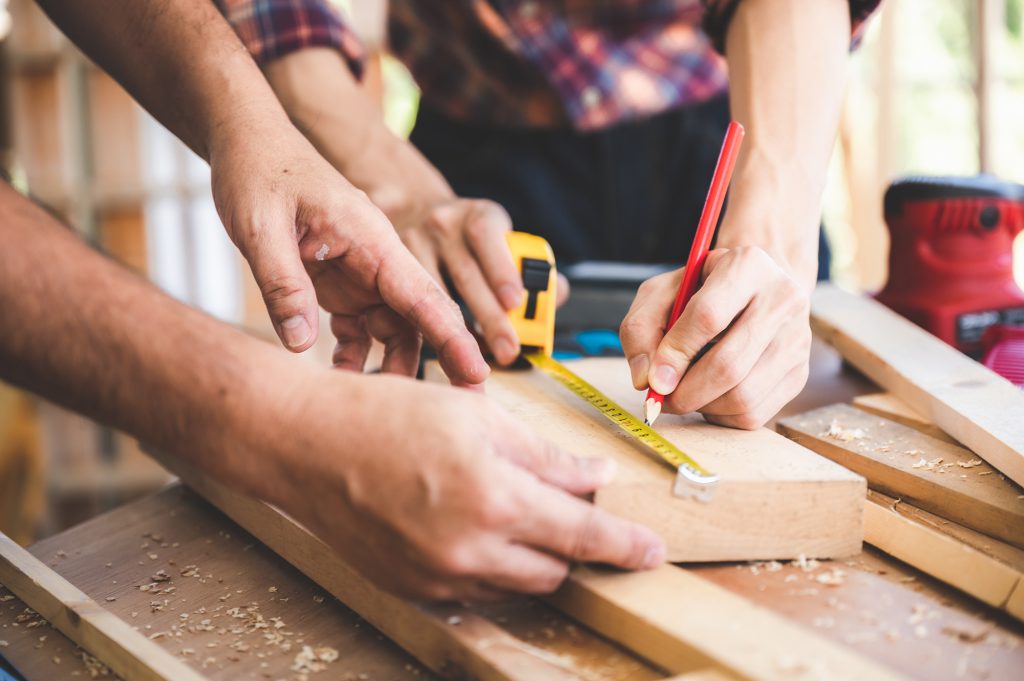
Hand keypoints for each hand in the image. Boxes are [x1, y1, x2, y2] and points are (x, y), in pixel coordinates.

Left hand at [208, 123, 487, 384]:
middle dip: (436, 361)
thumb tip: (303, 345)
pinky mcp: (340, 282)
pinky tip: (340, 374)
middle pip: (417, 318)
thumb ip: (283, 285)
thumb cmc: (258, 172)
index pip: (422, 295)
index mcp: (372, 238)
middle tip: (449, 408)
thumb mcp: (260, 228)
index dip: (451, 337)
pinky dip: (354, 354)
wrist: (248, 145)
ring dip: (387, 365)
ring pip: (391, 328)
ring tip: (374, 403)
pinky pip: (359, 327)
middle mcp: (376, 258)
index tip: (478, 372)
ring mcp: (360, 272)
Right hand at [259, 370, 664, 600]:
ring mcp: (438, 576)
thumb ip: (545, 454)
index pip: (583, 536)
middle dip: (571, 542)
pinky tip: (468, 523)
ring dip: (531, 554)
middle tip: (562, 505)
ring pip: (516, 583)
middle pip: (555, 569)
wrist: (305, 443)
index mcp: (494, 499)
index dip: (624, 545)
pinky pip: (474, 588)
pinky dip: (489, 563)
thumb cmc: (385, 415)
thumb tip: (595, 475)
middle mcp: (469, 551)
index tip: (650, 551)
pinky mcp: (413, 587)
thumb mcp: (478, 416)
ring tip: (504, 506)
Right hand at [397, 197, 566, 365]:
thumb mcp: (502, 241)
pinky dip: (429, 331)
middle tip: (508, 351)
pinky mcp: (391, 268)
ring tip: (476, 364)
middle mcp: (444, 226)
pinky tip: (446, 352)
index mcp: (479, 217)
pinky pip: (409, 305)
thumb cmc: (470, 240)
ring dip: (456, 333)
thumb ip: (530, 269)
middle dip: (490, 318)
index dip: (502, 269)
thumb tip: (556, 294)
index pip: (489, 235)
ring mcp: (413, 245)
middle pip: (467, 275)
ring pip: (434, 294)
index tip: (515, 302)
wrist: (417, 215)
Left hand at [620, 246, 810, 428]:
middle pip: (728, 365)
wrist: (755, 291)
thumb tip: (646, 379)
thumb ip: (641, 328)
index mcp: (747, 266)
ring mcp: (797, 339)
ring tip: (685, 391)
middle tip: (661, 398)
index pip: (707, 316)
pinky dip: (722, 414)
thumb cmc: (702, 291)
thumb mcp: (662, 292)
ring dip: (702, 405)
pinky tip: (710, 395)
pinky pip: (754, 414)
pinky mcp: (800, 374)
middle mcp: (783, 299)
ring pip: (743, 396)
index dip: (675, 353)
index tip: (653, 378)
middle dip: (685, 392)